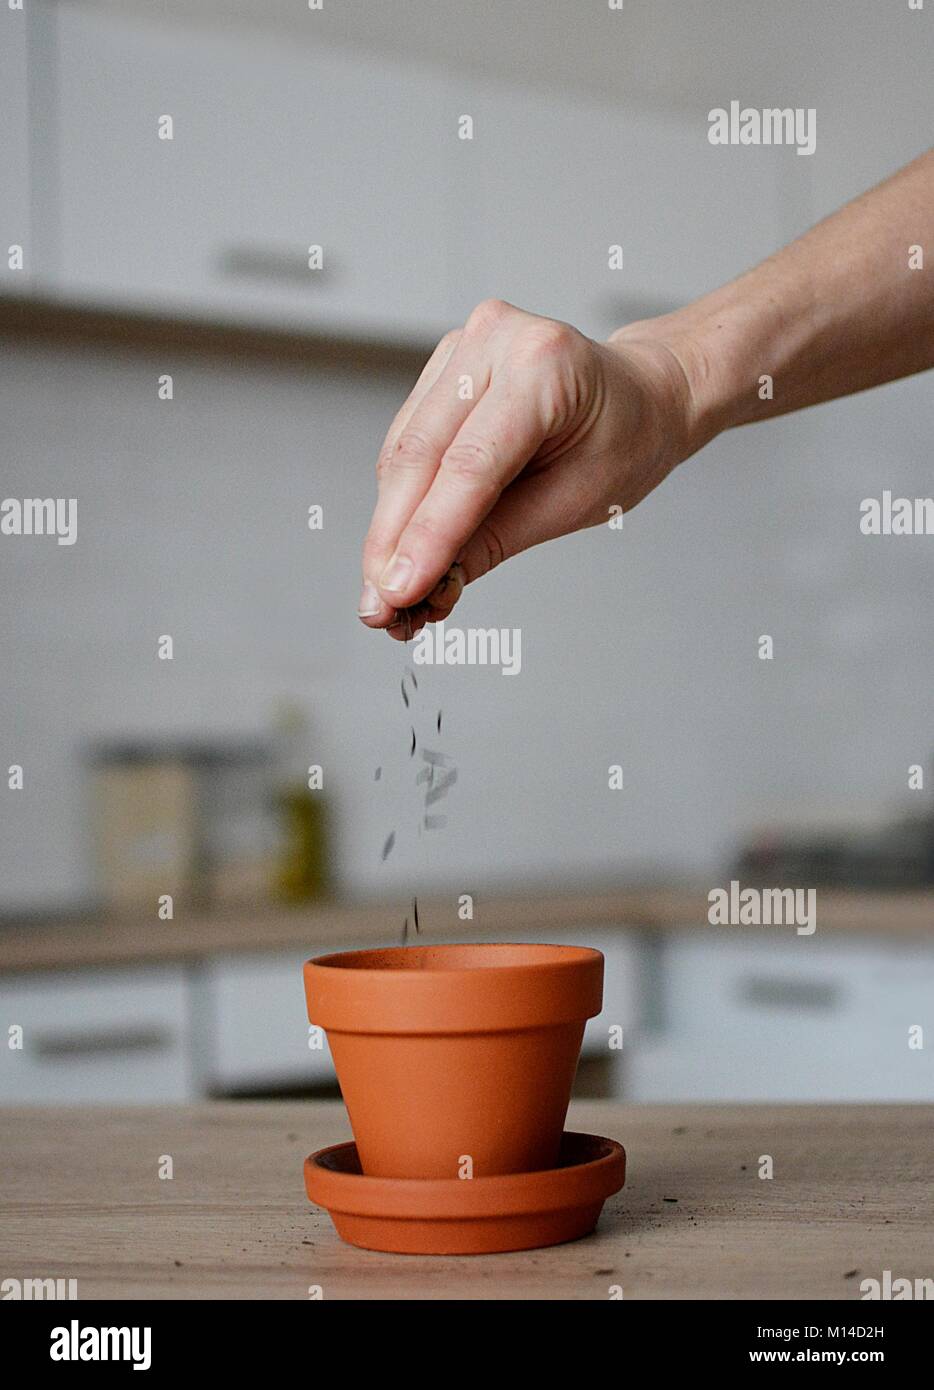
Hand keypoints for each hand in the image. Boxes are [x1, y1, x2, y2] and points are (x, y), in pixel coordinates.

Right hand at [357, 298, 699, 638]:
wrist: (642, 394)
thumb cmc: (625, 440)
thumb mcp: (576, 502)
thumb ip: (496, 540)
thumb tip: (428, 588)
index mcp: (545, 365)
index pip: (469, 465)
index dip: (428, 535)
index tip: (400, 593)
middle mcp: (496, 340)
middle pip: (420, 455)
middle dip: (393, 540)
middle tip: (380, 605)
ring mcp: (464, 346)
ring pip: (402, 452)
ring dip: (390, 528)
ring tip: (393, 590)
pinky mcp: (444, 367)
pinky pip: (407, 442)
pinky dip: (402, 500)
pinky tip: (404, 547)